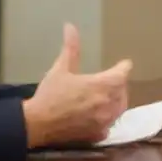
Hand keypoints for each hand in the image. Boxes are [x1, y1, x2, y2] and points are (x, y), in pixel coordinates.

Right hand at [22, 23, 132, 147]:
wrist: (37, 123)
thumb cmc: (50, 94)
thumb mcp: (61, 68)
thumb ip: (70, 48)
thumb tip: (70, 27)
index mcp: (103, 84)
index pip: (123, 73)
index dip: (123, 67)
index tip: (124, 64)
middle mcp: (108, 103)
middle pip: (123, 91)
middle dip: (120, 84)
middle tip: (113, 80)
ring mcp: (105, 121)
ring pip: (119, 109)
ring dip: (116, 101)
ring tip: (108, 96)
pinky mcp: (98, 134)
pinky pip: (110, 125)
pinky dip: (107, 119)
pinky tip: (99, 116)